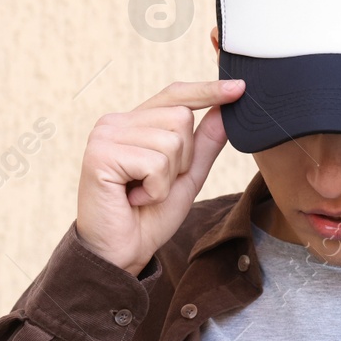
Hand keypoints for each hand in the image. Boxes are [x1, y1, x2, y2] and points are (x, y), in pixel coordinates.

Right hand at [76, 79, 243, 275]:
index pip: (175, 96)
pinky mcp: (100, 154)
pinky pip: (155, 163)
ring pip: (171, 141)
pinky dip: (154, 190)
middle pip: (180, 118)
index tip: (240, 88)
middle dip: (182, 160)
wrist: (121, 253)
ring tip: (142, 193)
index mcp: (135, 123)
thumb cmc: (149, 217)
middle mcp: (116, 122)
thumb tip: (225, 110)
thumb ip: (204, 144)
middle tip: (153, 185)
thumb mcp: (187, 177)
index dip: (207, 91)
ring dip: (167, 178)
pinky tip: (133, 199)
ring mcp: (106, 135)